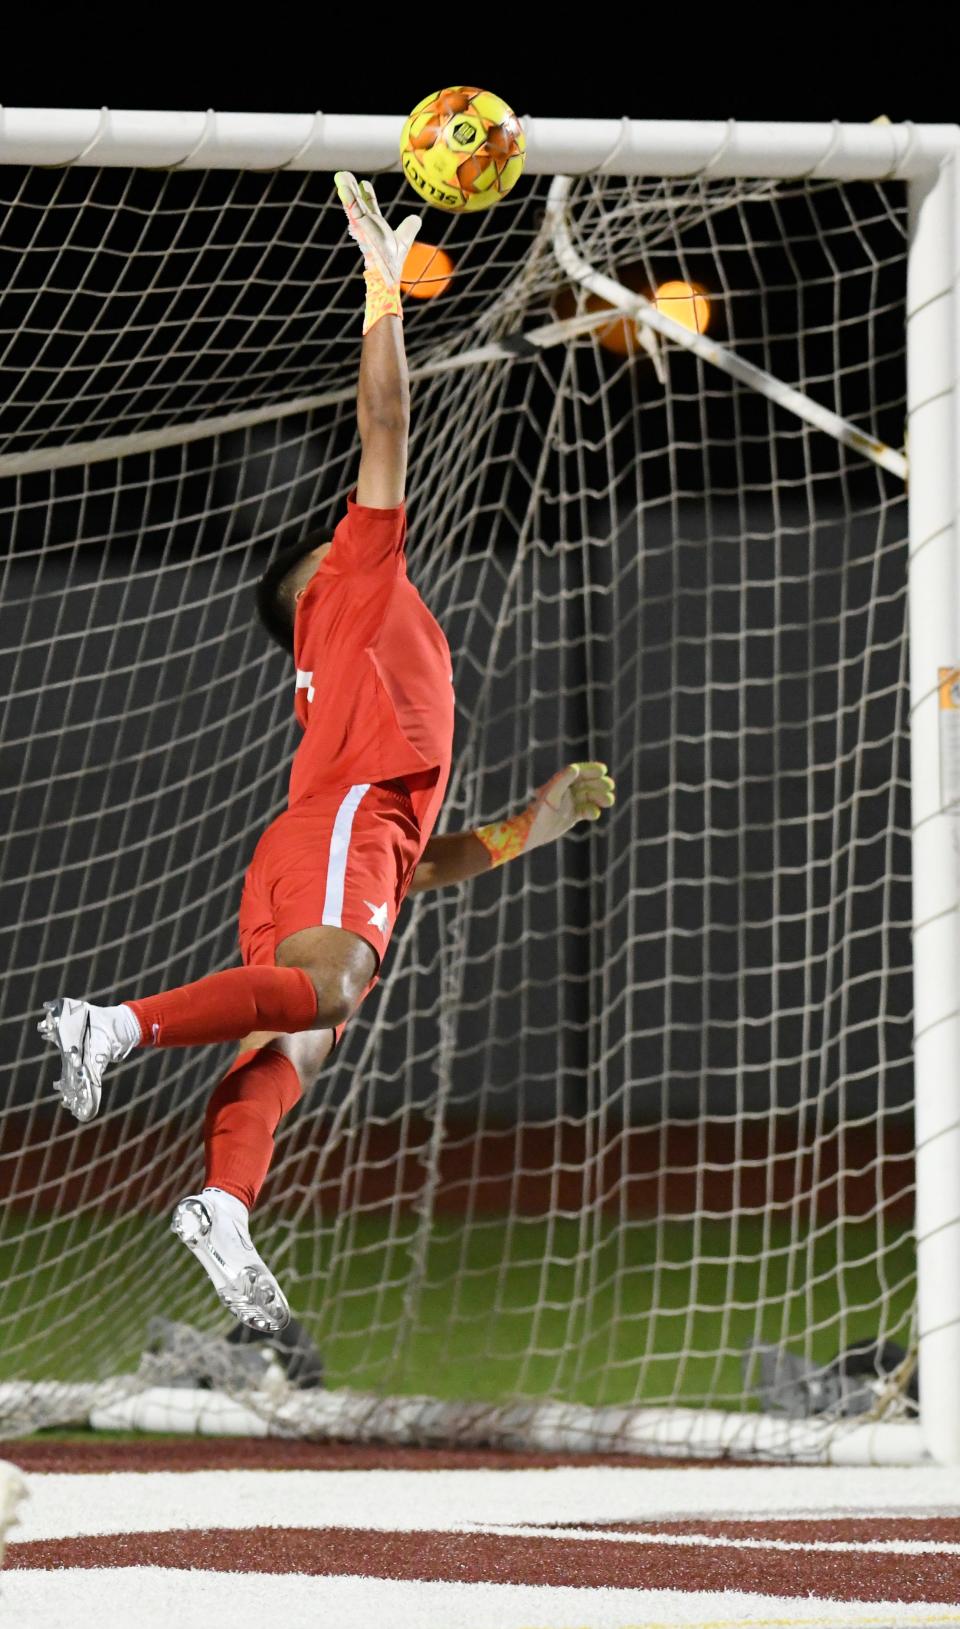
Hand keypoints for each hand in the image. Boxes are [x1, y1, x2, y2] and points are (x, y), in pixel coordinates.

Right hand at [334, 171, 420, 289]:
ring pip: (353, 204)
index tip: (364, 183)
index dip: (367, 195)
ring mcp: (363, 226)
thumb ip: (409, 228)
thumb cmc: (392, 262)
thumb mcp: (404, 240)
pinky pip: (353, 211)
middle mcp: (367, 224)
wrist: (388, 274)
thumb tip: (416, 218)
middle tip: (343, 174)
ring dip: (346, 190)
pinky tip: (343, 187)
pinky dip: (348, 199)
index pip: (369, 206)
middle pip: (357, 202)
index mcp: (375, 225)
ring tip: (340, 176)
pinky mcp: (361, 228)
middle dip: (351, 188)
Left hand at [525, 761, 615, 851]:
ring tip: (609, 801)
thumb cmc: (540, 811)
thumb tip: (575, 768)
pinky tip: (594, 814)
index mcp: (560, 782)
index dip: (591, 770)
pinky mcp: (573, 815)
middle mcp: (566, 791)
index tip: (603, 770)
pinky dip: (592, 811)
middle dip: (599, 784)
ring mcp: (570, 803)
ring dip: (600, 798)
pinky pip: (586, 810)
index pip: (578, 772)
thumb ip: (563, 780)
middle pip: (587, 784)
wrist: (534, 832)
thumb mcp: (552, 794)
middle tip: (610, 786)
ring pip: (589, 797)